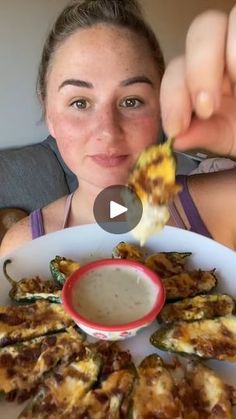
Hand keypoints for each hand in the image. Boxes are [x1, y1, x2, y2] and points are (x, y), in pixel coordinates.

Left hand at [160, 6, 235, 155]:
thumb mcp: (229, 136)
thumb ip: (205, 134)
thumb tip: (177, 139)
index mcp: (206, 74)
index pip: (178, 69)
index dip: (172, 96)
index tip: (177, 127)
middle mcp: (223, 50)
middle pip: (202, 31)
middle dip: (199, 71)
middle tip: (207, 108)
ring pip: (228, 18)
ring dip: (231, 55)